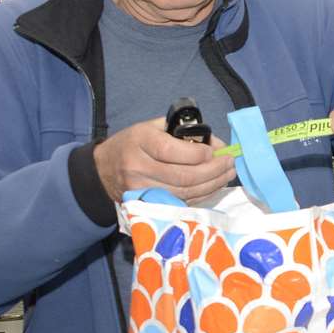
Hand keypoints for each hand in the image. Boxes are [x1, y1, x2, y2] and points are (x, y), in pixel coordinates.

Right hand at [93, 118, 234, 202]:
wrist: (103, 170)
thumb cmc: (133, 144)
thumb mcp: (151, 128)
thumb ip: (181, 132)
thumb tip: (215, 143)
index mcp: (139, 141)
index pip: (171, 151)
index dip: (198, 154)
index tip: (215, 151)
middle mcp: (138, 167)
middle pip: (183, 176)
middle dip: (213, 171)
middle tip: (230, 163)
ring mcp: (142, 189)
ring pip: (185, 192)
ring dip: (212, 184)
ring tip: (228, 174)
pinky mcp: (148, 204)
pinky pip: (182, 201)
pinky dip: (202, 194)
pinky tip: (215, 185)